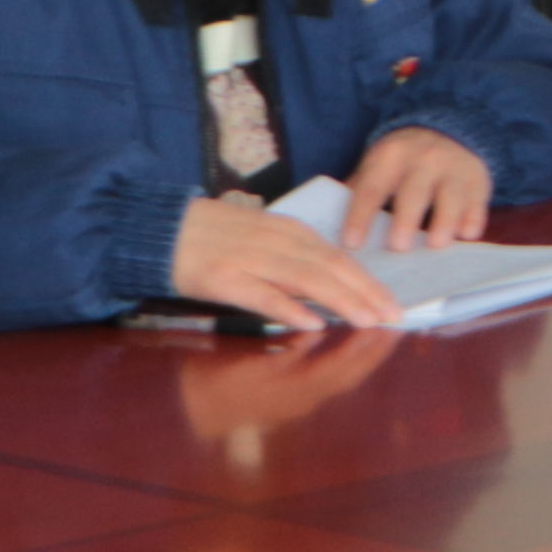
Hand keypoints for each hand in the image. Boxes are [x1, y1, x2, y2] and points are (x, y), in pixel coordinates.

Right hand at [169, 191, 399, 333]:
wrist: (157, 229)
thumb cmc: (214, 238)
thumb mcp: (264, 240)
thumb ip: (296, 261)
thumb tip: (333, 290)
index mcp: (289, 231)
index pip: (339, 258)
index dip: (368, 282)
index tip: (393, 303)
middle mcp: (275, 241)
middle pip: (331, 268)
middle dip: (366, 293)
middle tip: (394, 316)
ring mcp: (249, 258)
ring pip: (306, 279)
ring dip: (342, 301)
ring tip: (368, 320)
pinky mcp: (222, 277)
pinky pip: (261, 294)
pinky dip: (289, 308)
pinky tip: (312, 322)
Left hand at [333, 125, 492, 250]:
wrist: (446, 133)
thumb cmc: (401, 163)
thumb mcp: (376, 166)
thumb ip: (360, 193)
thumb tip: (335, 232)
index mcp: (390, 156)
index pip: (372, 189)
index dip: (361, 217)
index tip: (352, 244)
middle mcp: (424, 158)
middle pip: (414, 191)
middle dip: (406, 219)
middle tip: (398, 247)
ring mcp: (454, 167)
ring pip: (451, 195)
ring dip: (444, 221)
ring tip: (436, 245)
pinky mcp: (478, 179)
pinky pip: (478, 200)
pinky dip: (473, 218)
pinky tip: (466, 234)